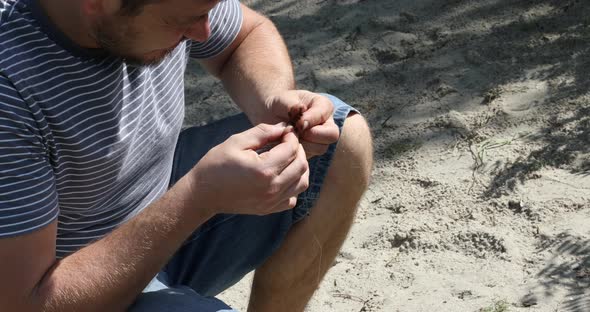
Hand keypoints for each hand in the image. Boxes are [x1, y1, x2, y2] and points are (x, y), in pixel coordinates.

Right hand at [190, 122, 308, 215]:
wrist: (203, 194)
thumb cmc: (216, 164)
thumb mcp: (237, 142)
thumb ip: (263, 132)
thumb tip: (284, 127)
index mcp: (264, 170)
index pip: (292, 149)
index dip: (291, 136)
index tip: (285, 131)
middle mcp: (272, 188)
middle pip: (301, 166)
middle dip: (298, 150)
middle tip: (287, 142)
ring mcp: (272, 202)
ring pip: (302, 183)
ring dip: (299, 168)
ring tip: (286, 158)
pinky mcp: (269, 209)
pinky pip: (292, 198)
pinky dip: (292, 186)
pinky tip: (281, 176)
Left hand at [265, 90, 339, 158]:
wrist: (270, 115)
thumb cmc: (280, 104)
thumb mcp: (284, 99)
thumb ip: (293, 105)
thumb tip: (302, 113)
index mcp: (324, 106)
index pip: (325, 114)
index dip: (311, 120)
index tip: (297, 122)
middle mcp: (326, 124)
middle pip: (330, 135)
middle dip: (310, 135)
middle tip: (294, 131)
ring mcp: (320, 140)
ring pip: (320, 148)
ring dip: (302, 144)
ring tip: (288, 136)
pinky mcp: (312, 152)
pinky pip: (309, 156)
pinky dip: (296, 152)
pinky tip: (287, 144)